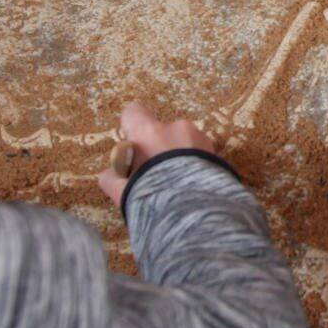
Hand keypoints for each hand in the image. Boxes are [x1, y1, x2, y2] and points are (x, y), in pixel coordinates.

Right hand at [96, 101, 217, 205]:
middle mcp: (175, 128)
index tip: (132, 147)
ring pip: (184, 142)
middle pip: (160, 131)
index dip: (131, 128)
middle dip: (158, 149)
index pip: (133, 112)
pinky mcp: (218, 153)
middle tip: (157, 176)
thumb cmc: (155, 198)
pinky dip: (196, 165)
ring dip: (180, 156)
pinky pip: (201, 154)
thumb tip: (109, 174)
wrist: (199, 214)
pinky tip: (195, 187)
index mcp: (148, 132)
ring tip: (180, 185)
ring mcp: (200, 138)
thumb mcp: (124, 194)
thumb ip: (112, 180)